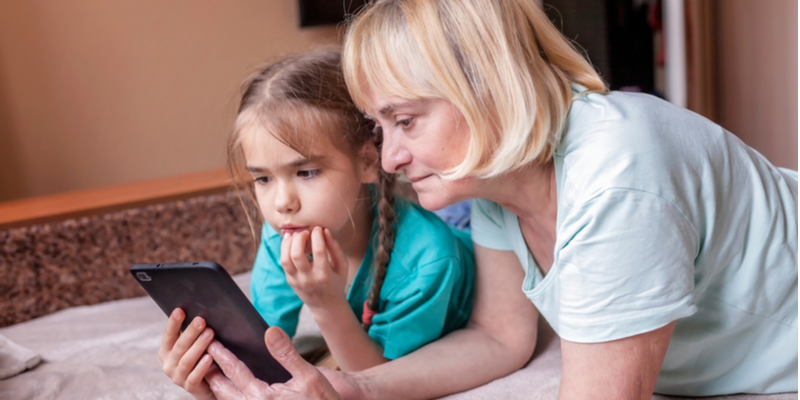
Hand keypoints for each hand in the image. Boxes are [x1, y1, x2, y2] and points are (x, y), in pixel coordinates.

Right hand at [158, 308, 216, 399]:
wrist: (203, 384)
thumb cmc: (197, 359)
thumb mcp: (191, 345)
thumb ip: (191, 334)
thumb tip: (200, 314)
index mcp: (166, 351)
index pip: (169, 335)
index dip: (173, 323)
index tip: (180, 310)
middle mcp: (169, 363)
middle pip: (179, 346)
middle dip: (190, 332)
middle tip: (201, 320)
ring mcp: (178, 376)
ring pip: (187, 360)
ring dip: (198, 346)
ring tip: (209, 334)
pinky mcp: (189, 387)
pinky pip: (194, 376)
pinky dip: (201, 366)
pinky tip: (209, 357)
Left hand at [205, 326, 365, 399]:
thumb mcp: (309, 375)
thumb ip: (286, 353)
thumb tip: (270, 331)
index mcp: (263, 397)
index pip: (235, 372)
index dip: (221, 355)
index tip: (211, 342)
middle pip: (222, 390)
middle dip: (210, 372)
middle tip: (199, 355)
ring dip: (217, 386)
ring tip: (209, 372)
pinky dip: (229, 395)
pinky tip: (229, 388)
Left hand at [280, 227, 348, 307]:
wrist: (326, 306)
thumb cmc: (336, 282)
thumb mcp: (342, 266)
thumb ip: (335, 248)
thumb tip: (325, 230)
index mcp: (324, 275)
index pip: (319, 251)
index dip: (317, 235)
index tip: (319, 228)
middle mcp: (308, 279)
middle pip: (297, 254)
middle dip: (300, 237)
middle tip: (306, 232)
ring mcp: (296, 280)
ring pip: (285, 258)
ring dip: (289, 242)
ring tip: (296, 235)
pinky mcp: (289, 280)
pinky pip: (283, 261)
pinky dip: (285, 248)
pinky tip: (291, 241)